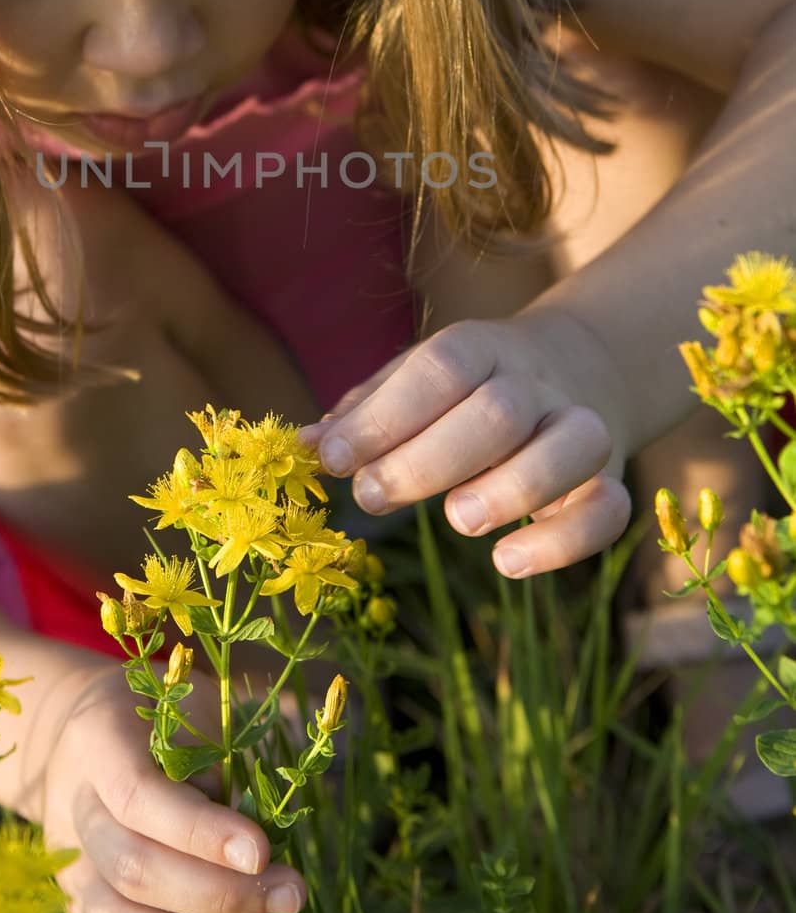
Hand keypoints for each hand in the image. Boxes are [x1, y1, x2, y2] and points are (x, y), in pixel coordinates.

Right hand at [40, 663, 303, 912]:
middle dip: (219, 895)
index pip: (139, 797)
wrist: (87, 743)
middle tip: (289, 896)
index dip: (200, 832)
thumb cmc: (160, 722)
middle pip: (134, 869)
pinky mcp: (78, 910)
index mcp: (99, 743)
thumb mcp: (189, 716)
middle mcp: (75, 810)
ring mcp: (71, 867)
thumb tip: (264, 842)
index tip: (261, 852)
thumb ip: (218, 767)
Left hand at [299, 313, 633, 577]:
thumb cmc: (465, 388)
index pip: (439, 369)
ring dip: (511, 489)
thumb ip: (364, 411)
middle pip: (499, 412)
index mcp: (480, 349)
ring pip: (572, 445)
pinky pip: (609, 508)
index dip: (385, 415)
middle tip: (372, 497)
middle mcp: (535, 383)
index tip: (331, 458)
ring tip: (456, 520)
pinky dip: (563, 541)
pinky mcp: (607, 479)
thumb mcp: (414, 381)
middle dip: (428, 460)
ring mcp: (580, 427)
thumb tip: (302, 445)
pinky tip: (507, 562)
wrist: (578, 368)